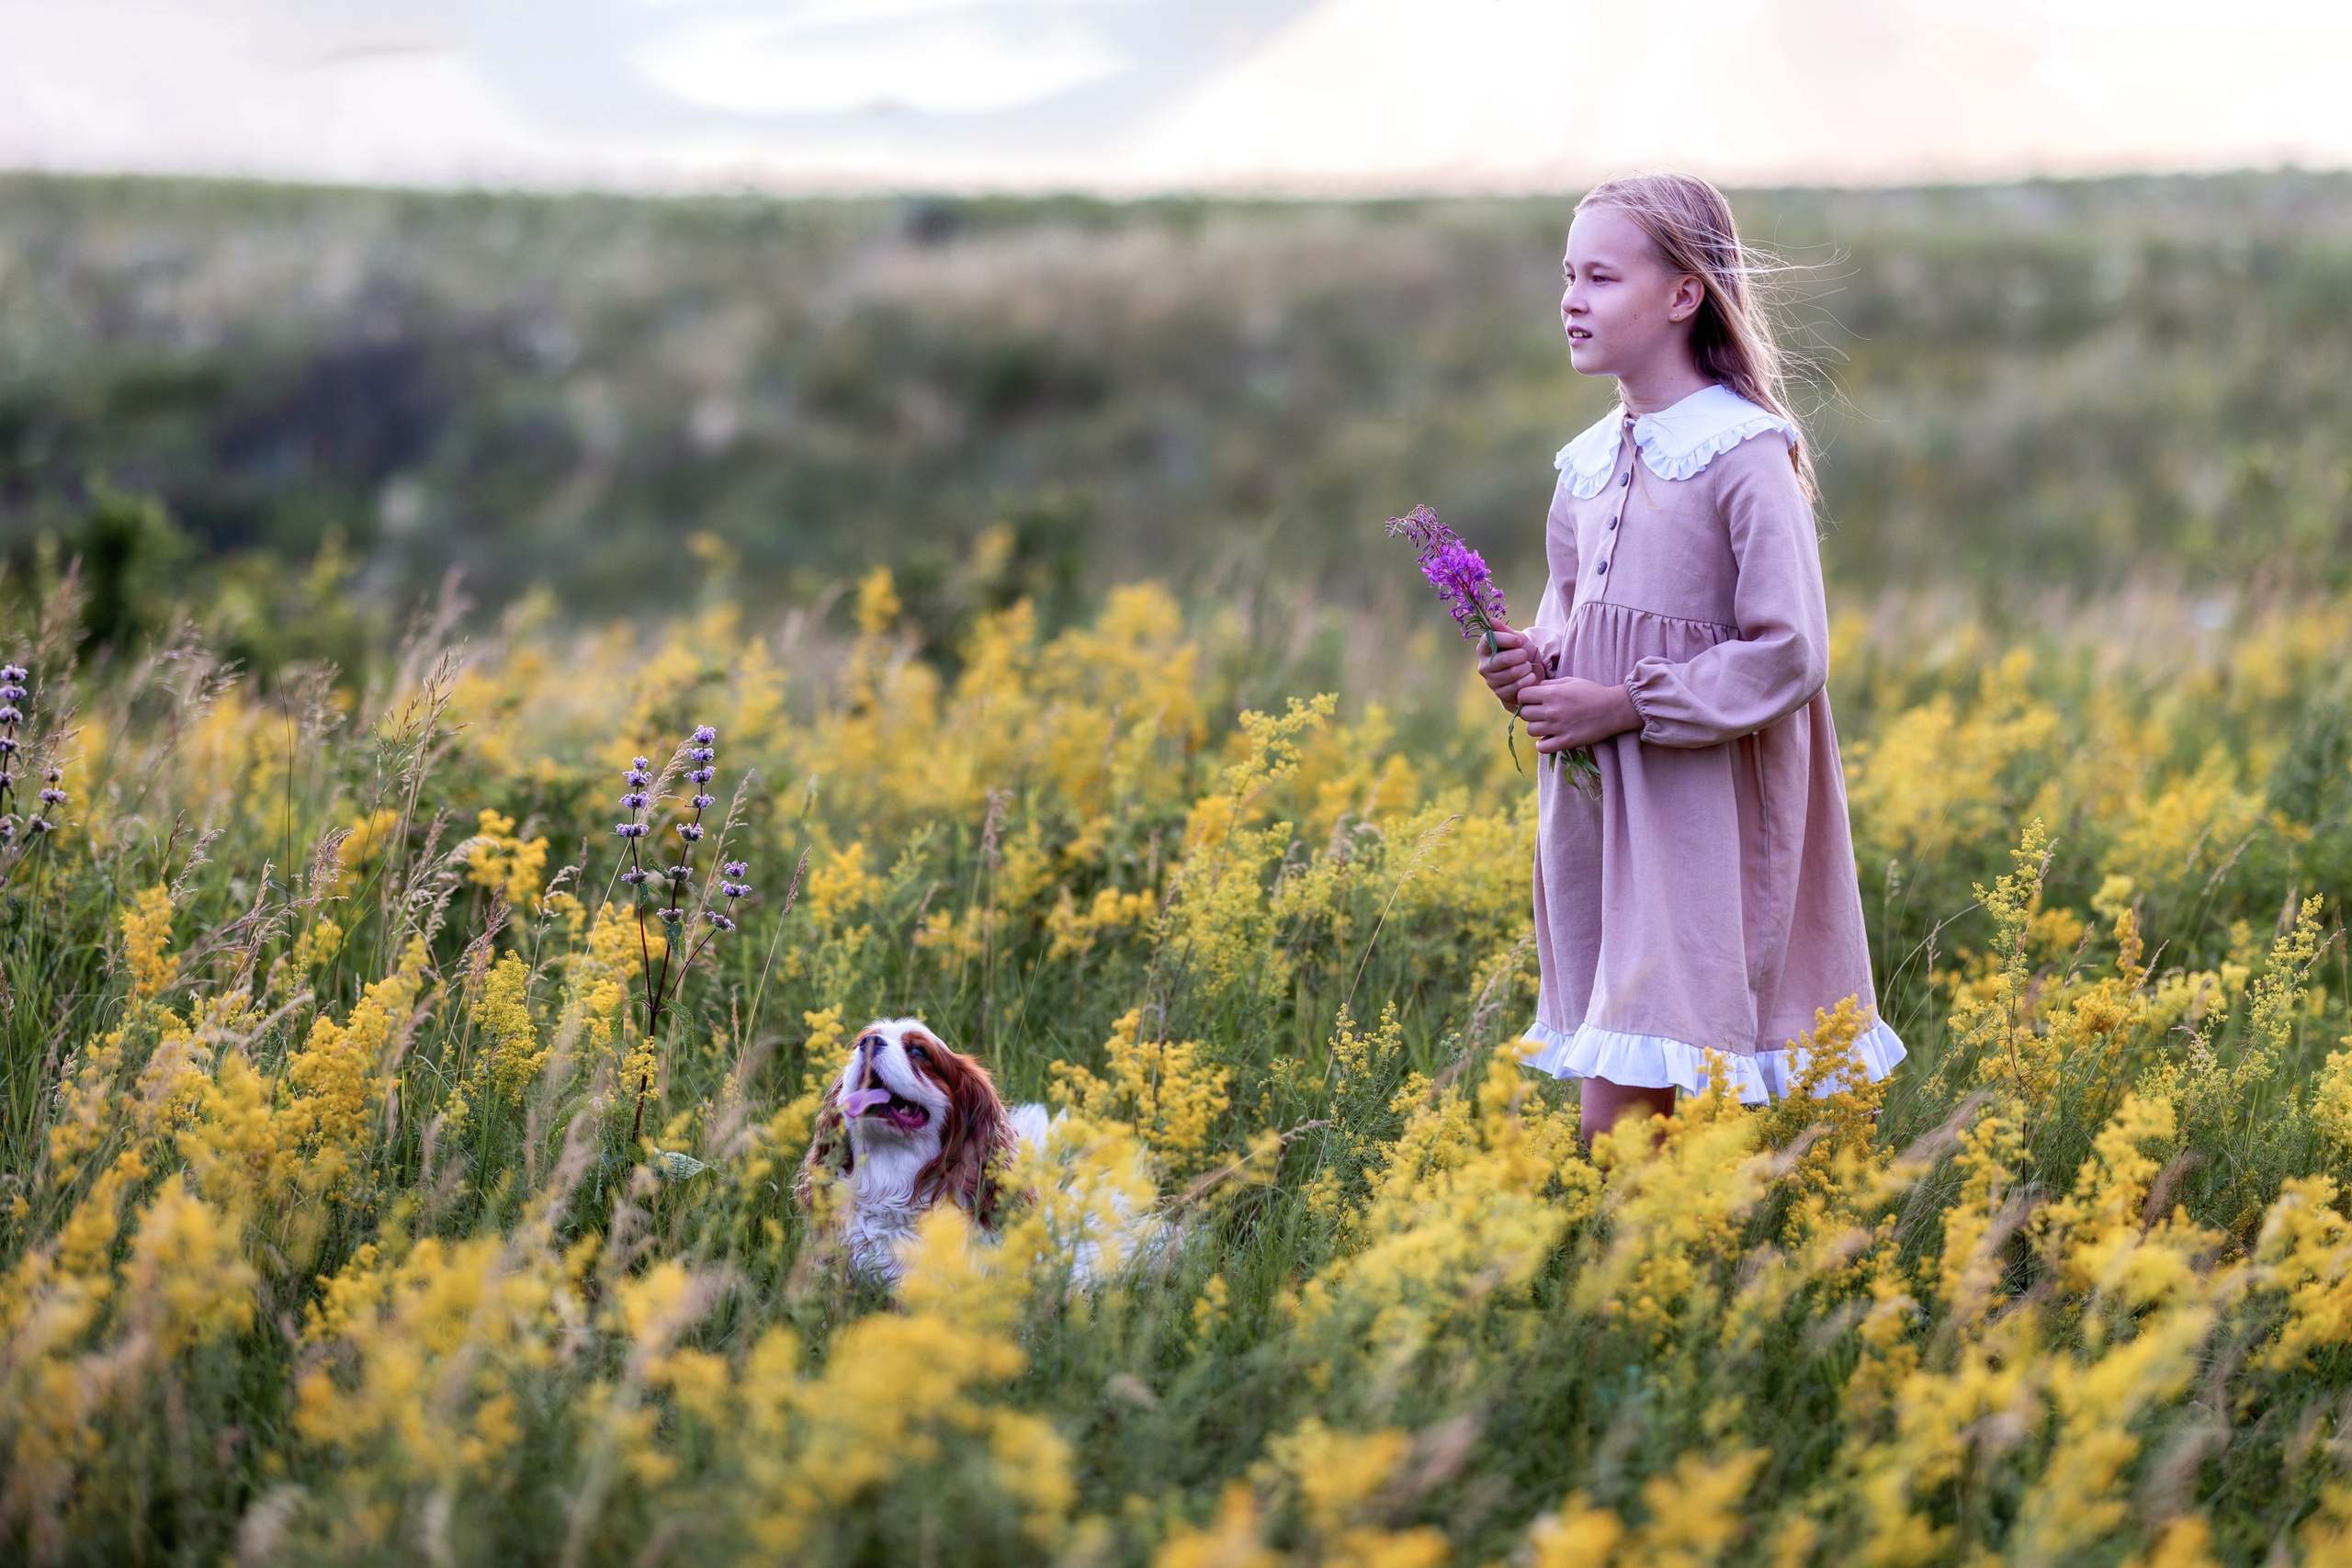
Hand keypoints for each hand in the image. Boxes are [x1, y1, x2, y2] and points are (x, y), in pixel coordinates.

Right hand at [1477, 627, 1540, 710]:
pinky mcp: (1500, 694)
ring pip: (1512, 673)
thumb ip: (1504, 630)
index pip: (1489, 640)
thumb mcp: (1516, 639)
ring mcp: (1491, 682)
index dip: (1506, 639)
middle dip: (1521, 656)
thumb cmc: (1521, 653)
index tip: (1518, 641)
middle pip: (1504, 659)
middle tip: (1525, 656)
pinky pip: (1517, 687)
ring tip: (1527, 666)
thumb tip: (1491, 621)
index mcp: (1484, 649)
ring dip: (1526, 668)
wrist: (1531, 673)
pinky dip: (1528, 680)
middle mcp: (1483, 666)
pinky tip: (1530, 677)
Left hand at [1516, 676, 1640, 751]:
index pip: (1521, 695)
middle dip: (1530, 712)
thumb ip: (1549, 684)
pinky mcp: (1566, 742)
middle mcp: (1552, 711)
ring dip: (1537, 728)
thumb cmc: (1592, 692)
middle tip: (1541, 713)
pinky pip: (1541, 747)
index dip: (1525, 697)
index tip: (1533, 699)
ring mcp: (1558, 728)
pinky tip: (1550, 738)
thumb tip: (1533, 689)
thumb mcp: (1570, 681)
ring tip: (1547, 725)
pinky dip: (1543, 744)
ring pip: (1530, 730)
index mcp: (1552, 693)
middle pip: (1524, 714)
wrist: (1614, 709)